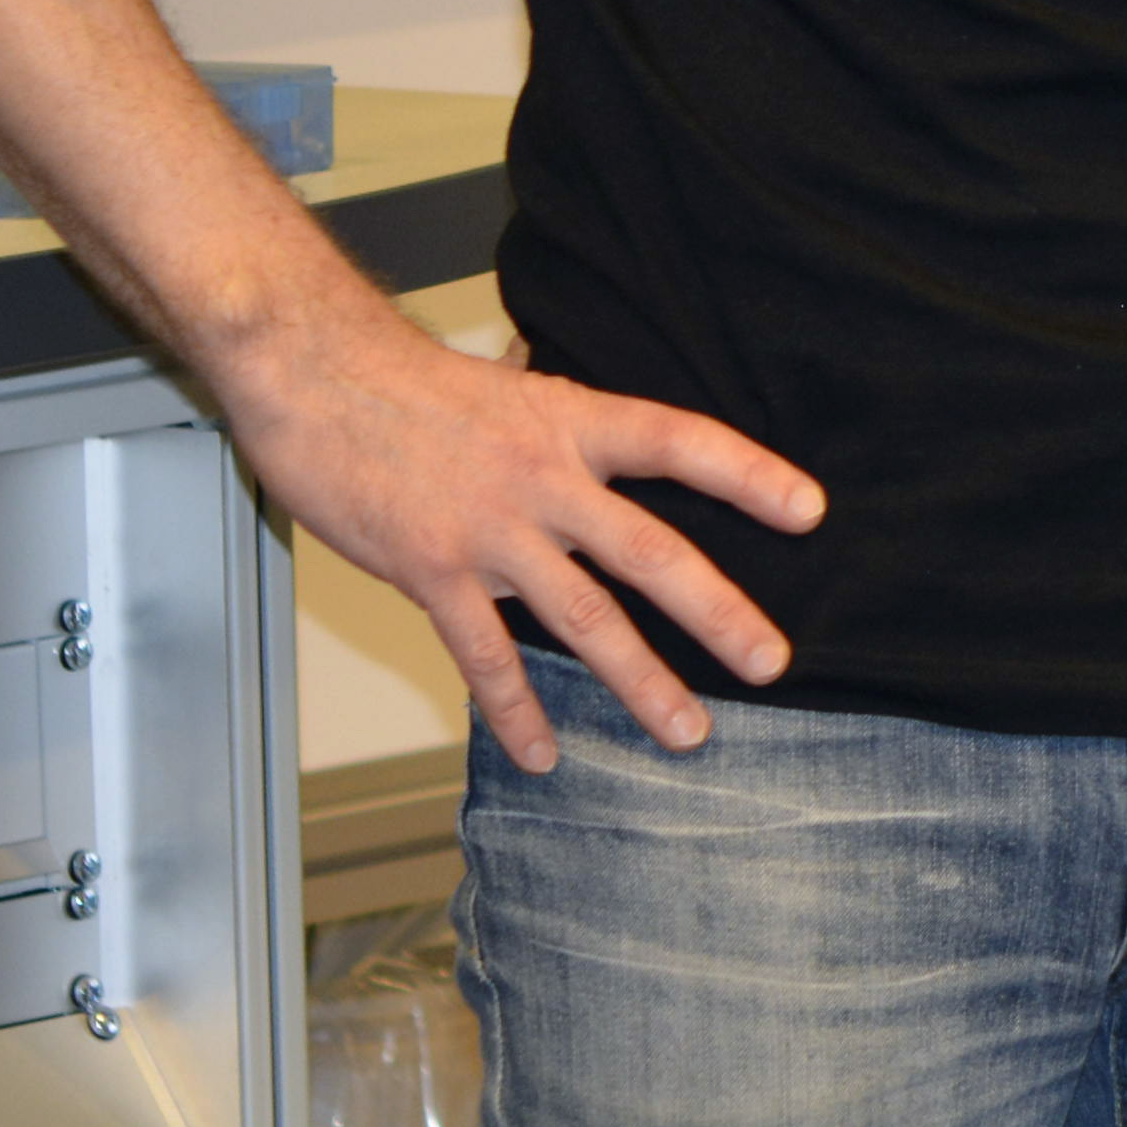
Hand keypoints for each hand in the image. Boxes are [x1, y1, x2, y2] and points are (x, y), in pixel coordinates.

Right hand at [218, 293, 821, 774]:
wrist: (316, 374)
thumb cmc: (406, 382)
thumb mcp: (509, 388)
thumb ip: (560, 427)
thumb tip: (601, 437)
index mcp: (571, 423)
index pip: (683, 443)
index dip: (751, 475)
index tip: (811, 510)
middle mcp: (546, 478)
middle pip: (654, 552)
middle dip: (719, 614)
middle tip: (773, 662)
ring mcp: (492, 531)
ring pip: (585, 619)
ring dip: (640, 682)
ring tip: (687, 732)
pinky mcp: (433, 573)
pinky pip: (487, 656)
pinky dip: (516, 711)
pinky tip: (544, 753)